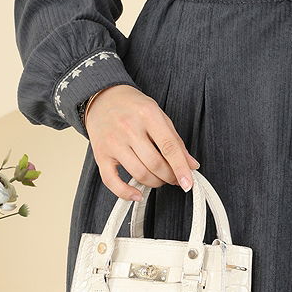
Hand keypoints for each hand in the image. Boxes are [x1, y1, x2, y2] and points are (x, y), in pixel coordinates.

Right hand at [85, 84, 200, 202]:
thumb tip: (191, 165)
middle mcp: (129, 128)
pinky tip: (137, 194)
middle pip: (155, 163)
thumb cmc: (133, 106)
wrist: (103, 97)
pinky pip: (111, 181)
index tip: (188, 182)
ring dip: (154, 183)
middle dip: (169, 176)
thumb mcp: (159, 114)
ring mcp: (113, 142)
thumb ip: (175, 140)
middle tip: (174, 178)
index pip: (169, 147)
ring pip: (138, 173)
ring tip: (160, 179)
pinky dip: (125, 193)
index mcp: (147, 114)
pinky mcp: (100, 154)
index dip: (181, 168)